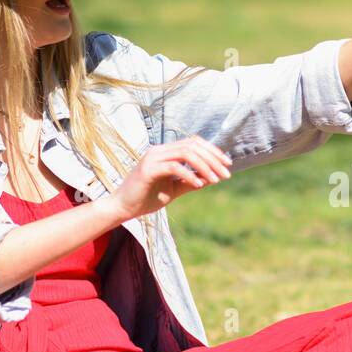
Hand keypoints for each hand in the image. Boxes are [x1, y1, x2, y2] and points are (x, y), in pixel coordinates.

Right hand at [109, 137, 231, 220]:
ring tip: (216, 180)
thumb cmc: (146, 198)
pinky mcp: (148, 170)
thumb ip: (191, 181)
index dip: (212, 151)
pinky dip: (189, 175)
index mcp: (165, 152)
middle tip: (226, 174)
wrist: (123, 209)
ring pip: (186, 153)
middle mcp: (159, 151)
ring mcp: (152, 158)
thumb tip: (212, 177)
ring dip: (205, 166)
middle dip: (213, 159)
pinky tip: (199, 184)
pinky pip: (174, 167)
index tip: (227, 165)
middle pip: (193, 145)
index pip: (193, 143)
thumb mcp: (174, 189)